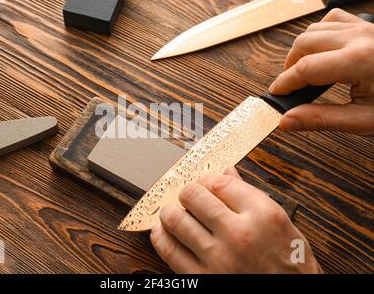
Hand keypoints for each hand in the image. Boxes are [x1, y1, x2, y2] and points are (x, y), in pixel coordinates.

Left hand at [150, 168, 321, 272]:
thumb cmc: (291, 265)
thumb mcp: (282, 225)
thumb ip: (252, 196)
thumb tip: (228, 173)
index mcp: (262, 215)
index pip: (219, 182)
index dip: (208, 180)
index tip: (207, 184)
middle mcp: (238, 234)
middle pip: (193, 195)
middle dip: (188, 192)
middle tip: (190, 197)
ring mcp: (218, 258)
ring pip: (175, 219)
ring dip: (171, 212)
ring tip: (174, 212)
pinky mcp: (203, 279)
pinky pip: (169, 251)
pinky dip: (161, 236)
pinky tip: (164, 231)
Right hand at [269, 8, 373, 134]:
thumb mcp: (363, 121)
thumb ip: (320, 120)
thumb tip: (287, 120)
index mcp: (359, 61)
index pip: (305, 68)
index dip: (284, 83)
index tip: (276, 94)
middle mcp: (361, 38)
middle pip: (304, 43)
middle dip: (290, 66)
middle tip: (290, 87)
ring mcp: (367, 29)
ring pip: (316, 28)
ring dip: (303, 49)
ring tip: (304, 71)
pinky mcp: (371, 27)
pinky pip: (336, 19)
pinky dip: (321, 33)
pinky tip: (323, 51)